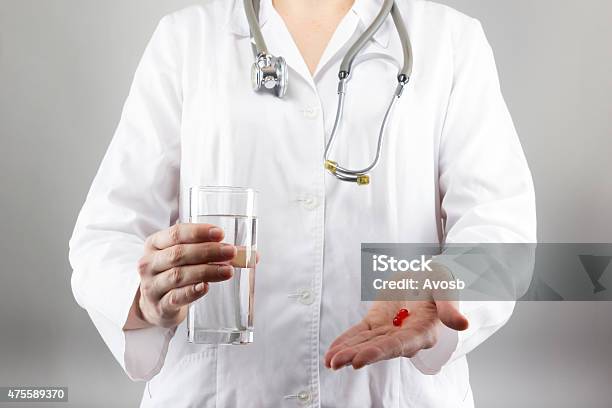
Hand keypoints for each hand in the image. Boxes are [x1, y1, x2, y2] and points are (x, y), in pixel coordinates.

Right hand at [127, 224, 236, 328]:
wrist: (154, 305)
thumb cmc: (175, 273)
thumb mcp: (187, 258)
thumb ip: (216, 252)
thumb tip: (251, 255)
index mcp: (155, 244)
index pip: (176, 233)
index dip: (198, 232)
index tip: (220, 233)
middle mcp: (149, 263)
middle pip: (179, 254)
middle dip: (208, 251)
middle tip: (231, 252)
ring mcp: (152, 286)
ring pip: (179, 275)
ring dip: (206, 271)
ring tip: (228, 271)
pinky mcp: (159, 306)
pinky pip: (175, 298)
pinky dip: (191, 292)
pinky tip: (206, 287)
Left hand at [325, 275, 468, 369]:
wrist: (428, 274)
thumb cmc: (439, 280)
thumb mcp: (445, 285)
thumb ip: (450, 305)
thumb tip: (462, 324)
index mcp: (423, 332)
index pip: (399, 345)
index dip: (379, 352)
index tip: (360, 360)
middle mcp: (405, 337)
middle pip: (378, 349)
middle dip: (356, 356)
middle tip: (335, 363)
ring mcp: (389, 331)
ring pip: (365, 344)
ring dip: (347, 352)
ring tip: (329, 361)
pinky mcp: (377, 322)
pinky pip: (359, 334)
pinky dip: (345, 342)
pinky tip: (331, 352)